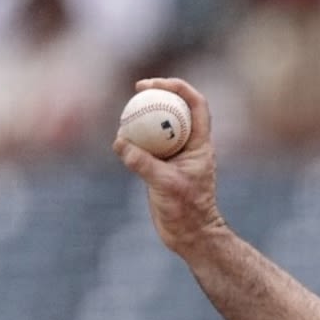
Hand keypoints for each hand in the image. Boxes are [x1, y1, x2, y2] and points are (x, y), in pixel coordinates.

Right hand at [112, 78, 226, 253]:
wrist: (190, 235)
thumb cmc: (187, 211)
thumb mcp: (165, 184)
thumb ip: (143, 163)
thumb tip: (120, 141)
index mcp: (200, 145)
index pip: (196, 106)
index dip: (179, 88)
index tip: (155, 84)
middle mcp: (190, 146)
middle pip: (178, 110)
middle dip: (160, 95)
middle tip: (137, 89)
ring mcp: (175, 156)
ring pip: (161, 127)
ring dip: (145, 116)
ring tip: (125, 111)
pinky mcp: (162, 168)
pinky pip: (147, 145)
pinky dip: (135, 138)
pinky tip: (119, 138)